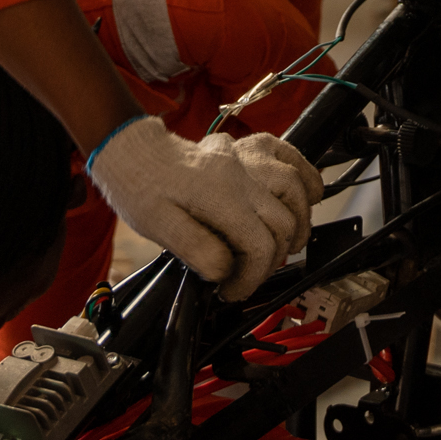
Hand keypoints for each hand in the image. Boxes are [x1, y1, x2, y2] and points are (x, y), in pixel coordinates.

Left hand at [85, 120, 320, 298]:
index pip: (259, 243)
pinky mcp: (244, 149)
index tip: (233, 290)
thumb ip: (196, 249)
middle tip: (249, 274)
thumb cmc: (139, 187)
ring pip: (294, 187)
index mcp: (217, 194)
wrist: (132, 151)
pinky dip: (305, 175)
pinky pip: (287, 154)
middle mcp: (238, 172)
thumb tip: (225, 270)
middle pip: (283, 221)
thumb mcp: (157, 226)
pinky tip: (309, 192)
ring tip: (284, 245)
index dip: (252, 276)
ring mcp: (244, 157)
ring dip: (298, 221)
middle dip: (273, 257)